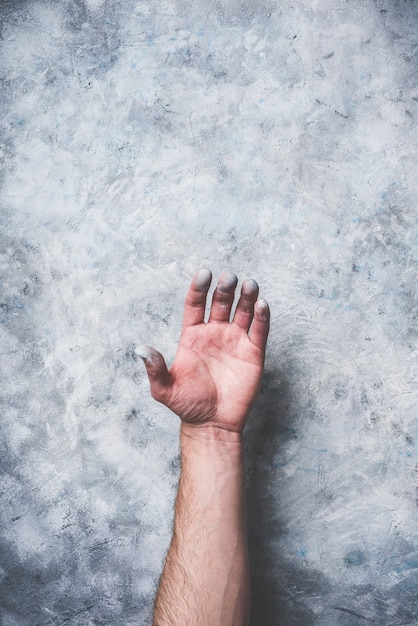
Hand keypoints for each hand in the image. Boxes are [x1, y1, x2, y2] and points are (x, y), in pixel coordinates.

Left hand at [137, 269, 269, 434]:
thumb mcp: (164, 389)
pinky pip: (259, 330)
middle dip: (225, 288)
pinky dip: (262, 316)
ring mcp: (235, 340)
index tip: (204, 274)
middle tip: (229, 278)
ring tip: (249, 284)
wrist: (212, 424)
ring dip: (246, 296)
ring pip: (243, 311)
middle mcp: (214, 332)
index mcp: (192, 335)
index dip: (199, 288)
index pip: (195, 303)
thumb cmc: (187, 406)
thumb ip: (154, 368)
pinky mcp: (253, 352)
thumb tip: (140, 348)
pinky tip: (261, 304)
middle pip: (221, 302)